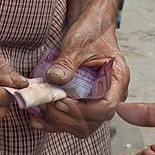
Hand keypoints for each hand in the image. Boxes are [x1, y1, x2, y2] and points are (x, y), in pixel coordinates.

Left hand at [30, 0, 127, 135]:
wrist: (92, 27)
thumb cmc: (91, 32)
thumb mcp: (78, 43)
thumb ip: (67, 62)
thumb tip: (54, 79)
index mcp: (117, 80)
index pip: (106, 107)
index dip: (83, 110)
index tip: (62, 101)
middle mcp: (111, 95)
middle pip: (92, 122)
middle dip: (67, 118)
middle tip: (48, 104)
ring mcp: (97, 102)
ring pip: (81, 126)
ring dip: (58, 122)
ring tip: (40, 110)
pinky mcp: (84, 104)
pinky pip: (71, 121)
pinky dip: (53, 123)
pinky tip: (36, 120)